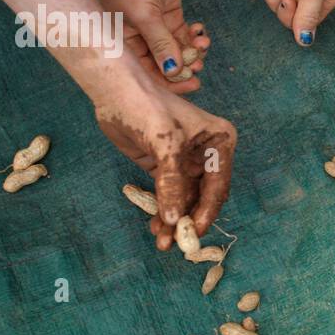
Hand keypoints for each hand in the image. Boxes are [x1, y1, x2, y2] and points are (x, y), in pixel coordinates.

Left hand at [92, 77, 236, 250]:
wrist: (114, 90)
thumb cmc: (147, 107)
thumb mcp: (165, 144)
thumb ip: (172, 183)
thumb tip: (172, 220)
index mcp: (220, 142)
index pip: (218, 186)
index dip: (206, 212)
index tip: (191, 233)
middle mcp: (208, 154)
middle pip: (204, 196)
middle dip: (188, 219)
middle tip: (176, 244)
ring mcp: (186, 162)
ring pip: (185, 199)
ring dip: (173, 220)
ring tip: (160, 242)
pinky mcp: (165, 167)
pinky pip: (169, 195)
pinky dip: (162, 211)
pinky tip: (154, 227)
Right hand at [98, 0, 210, 92]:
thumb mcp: (144, 16)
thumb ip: (161, 45)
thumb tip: (174, 71)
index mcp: (124, 44)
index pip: (149, 72)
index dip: (171, 81)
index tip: (193, 83)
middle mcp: (139, 38)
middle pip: (166, 63)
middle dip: (185, 65)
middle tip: (200, 64)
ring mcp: (155, 25)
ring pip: (178, 48)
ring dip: (193, 50)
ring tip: (203, 44)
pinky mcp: (167, 12)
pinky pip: (183, 33)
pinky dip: (193, 36)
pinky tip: (200, 34)